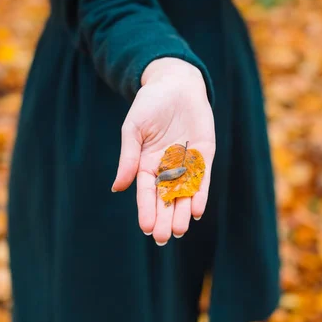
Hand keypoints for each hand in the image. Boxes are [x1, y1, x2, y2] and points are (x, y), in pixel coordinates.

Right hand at [111, 58, 215, 245]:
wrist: (175, 83)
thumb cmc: (149, 104)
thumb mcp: (133, 129)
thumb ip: (128, 157)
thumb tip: (117, 187)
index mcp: (146, 164)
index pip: (146, 193)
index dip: (146, 210)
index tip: (146, 228)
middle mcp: (167, 168)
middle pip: (166, 199)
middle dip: (165, 218)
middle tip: (164, 238)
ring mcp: (187, 163)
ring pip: (185, 193)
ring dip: (183, 212)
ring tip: (180, 230)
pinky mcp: (204, 155)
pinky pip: (202, 178)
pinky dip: (200, 194)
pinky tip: (197, 209)